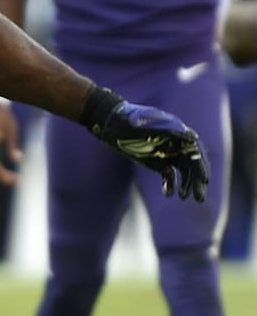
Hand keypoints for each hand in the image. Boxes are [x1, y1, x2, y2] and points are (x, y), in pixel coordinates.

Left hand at [83, 87, 208, 200]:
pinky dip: (170, 185)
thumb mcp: (147, 120)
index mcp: (179, 133)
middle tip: (200, 198)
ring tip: (183, 197)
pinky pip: (169, 176)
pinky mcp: (160, 163)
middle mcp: (178, 144)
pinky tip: (168, 194)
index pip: (196, 152)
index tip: (204, 179)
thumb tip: (194, 138)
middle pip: (193, 164)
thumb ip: (169, 128)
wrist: (111, 122)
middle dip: (197, 180)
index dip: (201, 166)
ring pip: (185, 172)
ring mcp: (170, 154)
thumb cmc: (129, 117)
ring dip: (187, 185)